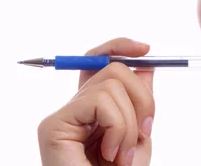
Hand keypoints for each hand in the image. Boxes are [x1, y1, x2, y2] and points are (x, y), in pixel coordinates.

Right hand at [37, 38, 155, 165]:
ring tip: (122, 153)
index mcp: (93, 109)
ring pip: (110, 83)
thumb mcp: (138, 137)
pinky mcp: (53, 125)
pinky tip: (110, 154)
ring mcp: (61, 116)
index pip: (99, 62)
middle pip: (112, 68)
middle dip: (143, 97)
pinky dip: (118, 126)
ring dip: (130, 121)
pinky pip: (100, 101)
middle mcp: (74, 108)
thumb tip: (146, 65)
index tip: (147, 50)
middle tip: (145, 130)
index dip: (120, 47)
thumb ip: (140, 102)